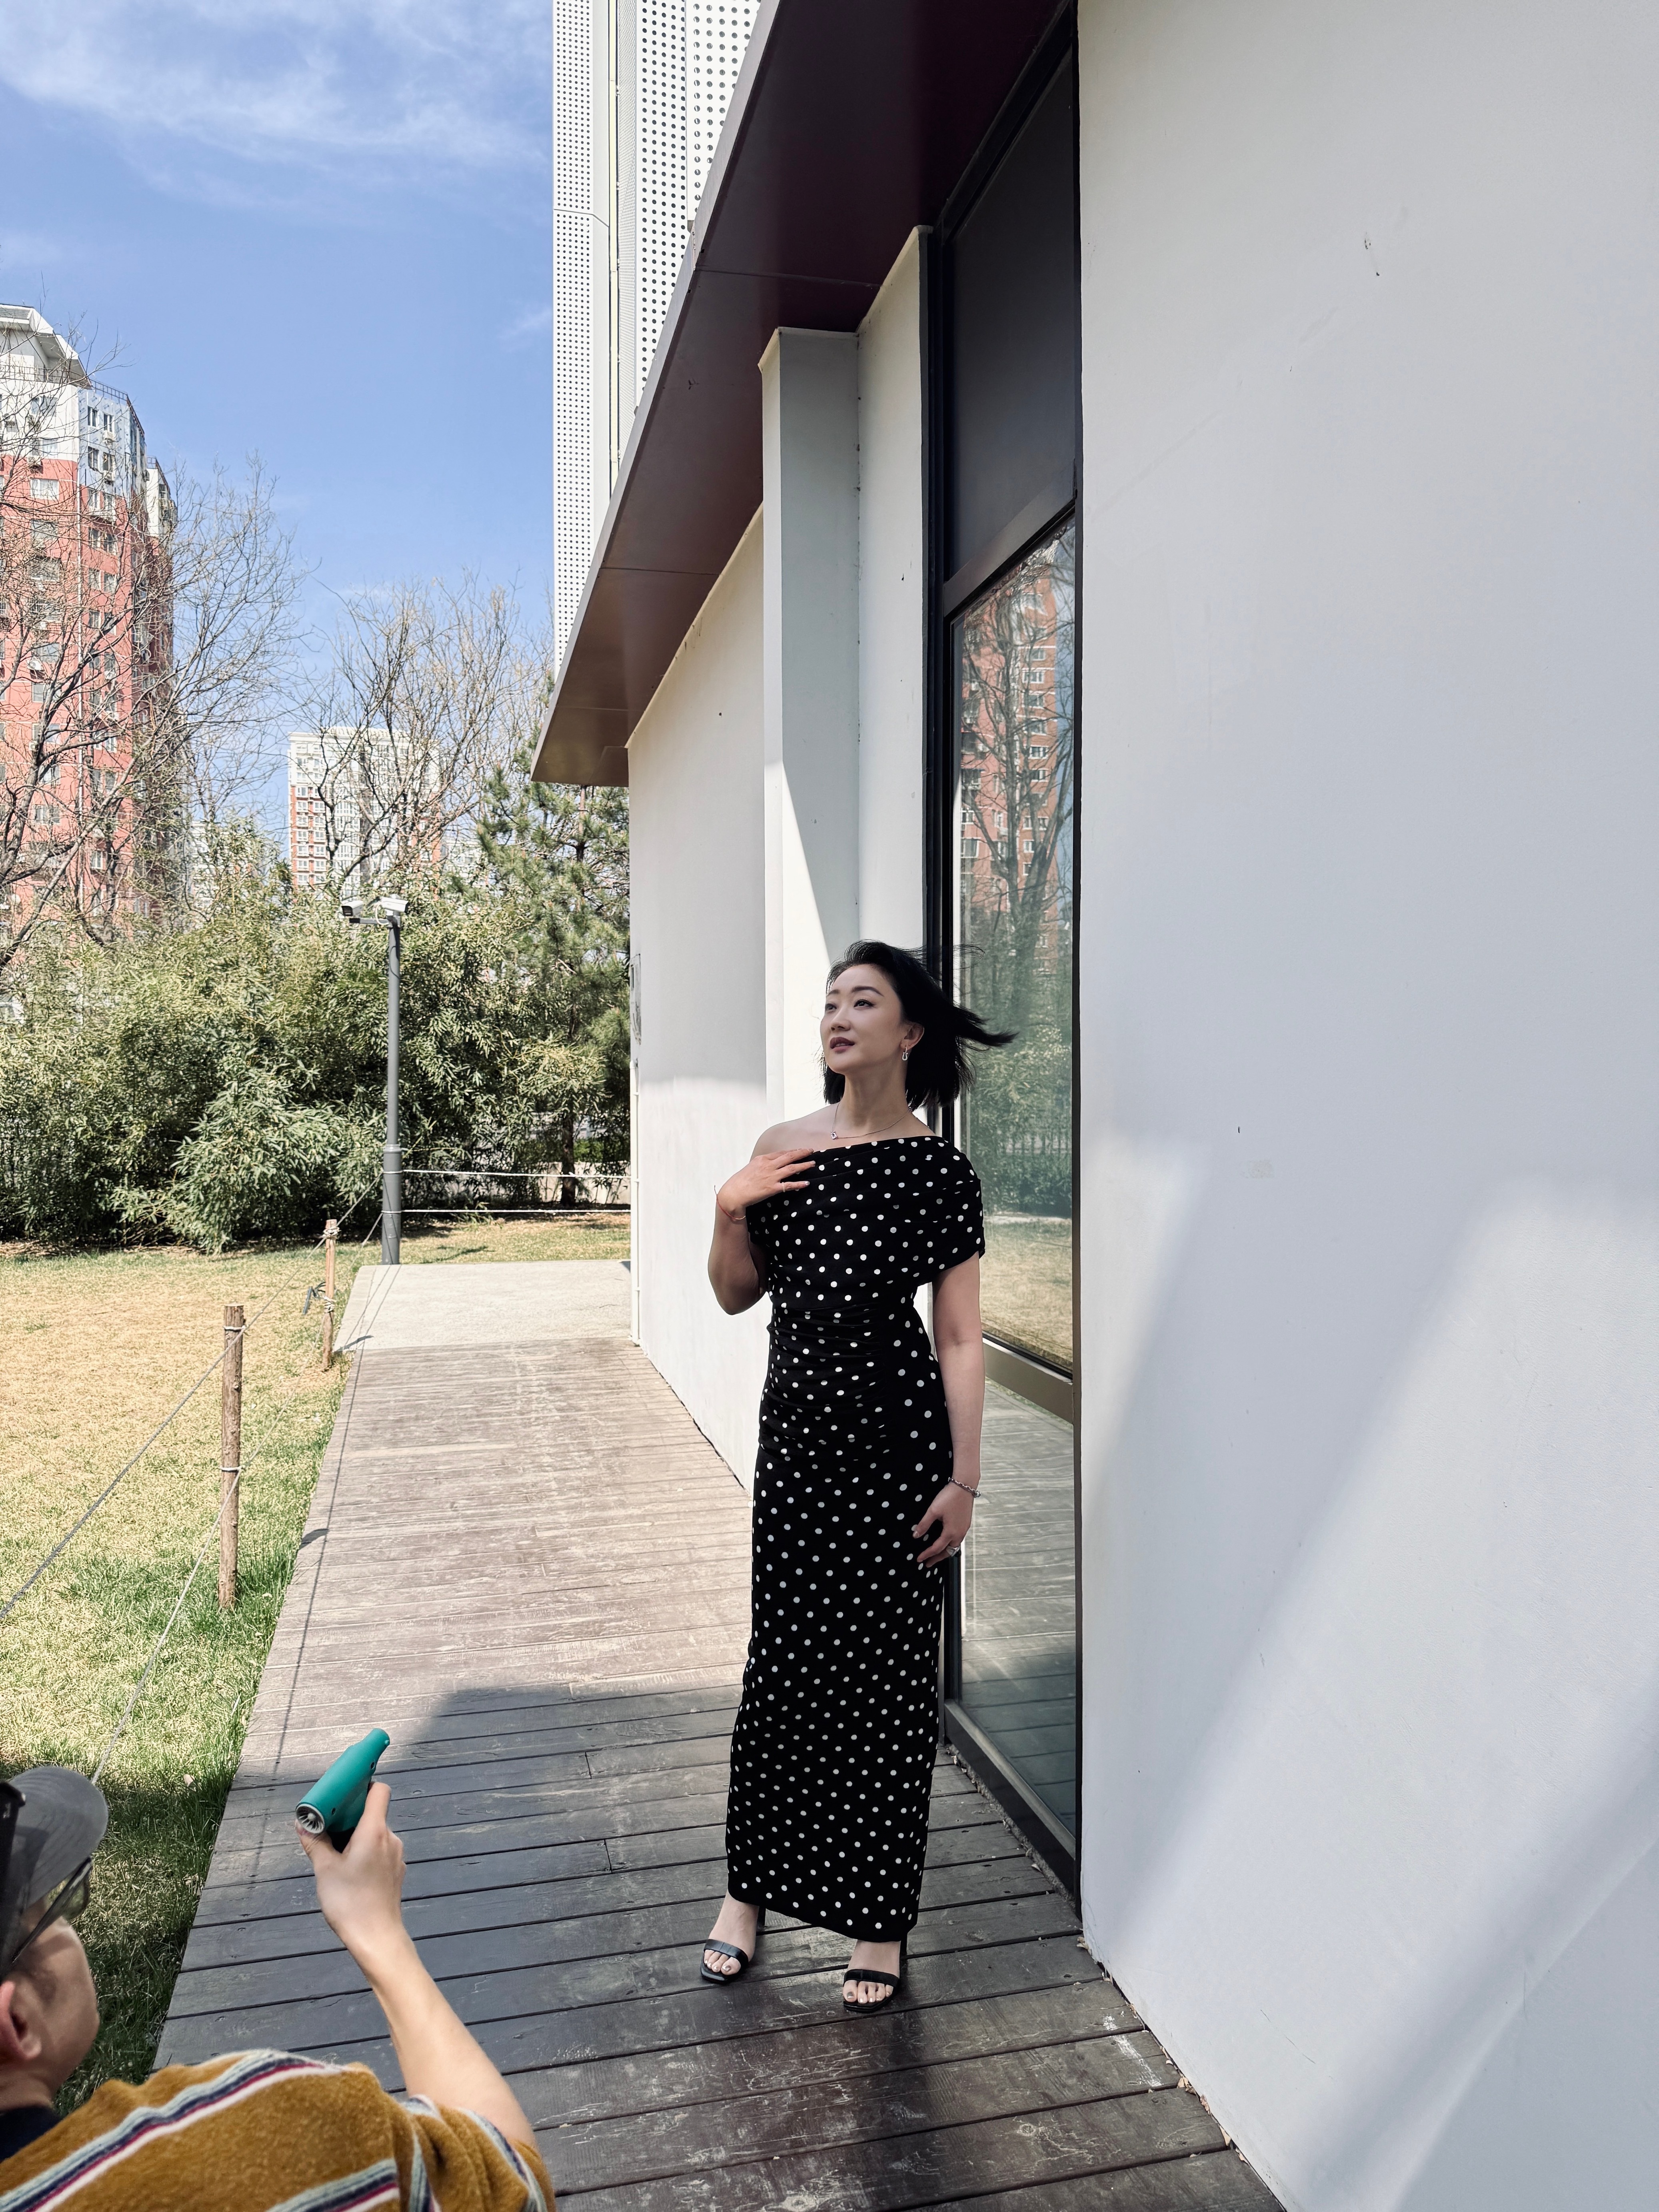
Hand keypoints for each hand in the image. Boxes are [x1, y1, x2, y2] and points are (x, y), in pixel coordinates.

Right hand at [296, 1781, 408, 1969]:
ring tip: (336, 1856)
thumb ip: (314, 1843)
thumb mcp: (324, 1870)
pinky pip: (380, 1851)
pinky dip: (366, 1853)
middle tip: (328, 1830)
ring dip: (357, 1838)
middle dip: (350, 1818)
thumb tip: (302, 1824)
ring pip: (376, 1834)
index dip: (362, 1786)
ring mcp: (396, 1856)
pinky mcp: (396, 1872)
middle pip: (373, 1813)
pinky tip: (350, 1872)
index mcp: (375, 1831)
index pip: (378, 1790)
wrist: (377, 1938)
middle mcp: (390, 1838)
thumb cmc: (350, 1903)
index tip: (342, 1794)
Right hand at [716, 1146, 814, 1221]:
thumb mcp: (751, 1167)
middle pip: (789, 1157)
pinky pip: (788, 1185)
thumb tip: (771, 1164)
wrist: (734, 1193)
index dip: (792, 1151)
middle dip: (801, 1153)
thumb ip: (762, 1164)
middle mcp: (768, 1166)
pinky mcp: (772, 1188)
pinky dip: (798, 1184)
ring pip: (791, 1169)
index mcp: (762, 1159)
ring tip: (813, 1164)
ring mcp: (771, 1177)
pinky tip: (806, 1183)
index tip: (800, 1150)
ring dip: (804, 1165)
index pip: (781, 1153)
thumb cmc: (740, 1181)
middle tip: (811, 1151)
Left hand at [913, 1481, 974, 1565]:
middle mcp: (959, 1533)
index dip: (927, 1555)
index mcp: (951, 1532)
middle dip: (937, 1558)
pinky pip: (958, 1539)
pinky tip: (946, 1541)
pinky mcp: (966, 1524)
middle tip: (928, 1563)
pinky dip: (951, 1544)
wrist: (964, 1486)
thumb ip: (924, 1524)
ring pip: (954, 1546)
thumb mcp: (933, 1510)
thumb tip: (916, 1535)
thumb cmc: (950, 1497)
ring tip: (936, 1555)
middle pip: (948, 1552)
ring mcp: (964, 1529)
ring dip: (945, 1552)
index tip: (919, 1559)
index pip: (937, 1548)